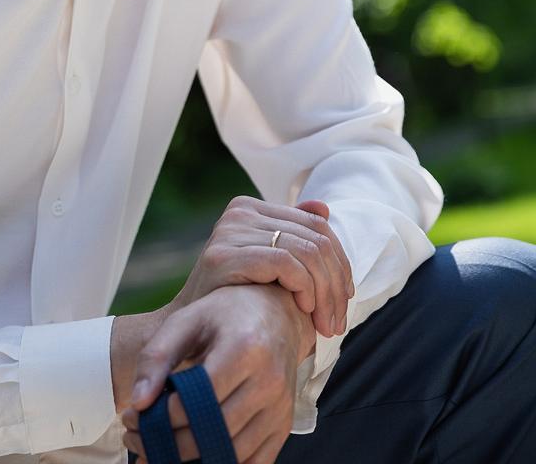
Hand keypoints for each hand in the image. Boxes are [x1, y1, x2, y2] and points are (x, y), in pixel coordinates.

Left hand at [121, 283, 314, 463]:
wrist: (277, 312)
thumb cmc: (228, 314)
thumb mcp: (187, 320)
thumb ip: (157, 356)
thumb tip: (138, 402)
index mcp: (245, 347)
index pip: (199, 400)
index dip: (163, 415)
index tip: (137, 417)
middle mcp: (270, 380)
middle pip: (214, 431)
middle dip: (169, 442)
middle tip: (141, 436)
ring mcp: (280, 406)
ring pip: (232, 453)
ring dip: (192, 458)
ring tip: (161, 445)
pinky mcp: (284, 424)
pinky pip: (253, 462)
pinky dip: (222, 462)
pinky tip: (196, 453)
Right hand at [168, 195, 353, 337]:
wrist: (189, 328)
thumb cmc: (232, 298)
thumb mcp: (266, 264)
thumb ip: (291, 236)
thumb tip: (323, 209)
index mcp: (252, 207)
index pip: (316, 224)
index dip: (340, 261)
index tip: (346, 297)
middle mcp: (240, 210)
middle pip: (315, 238)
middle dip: (336, 282)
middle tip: (338, 321)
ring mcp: (230, 230)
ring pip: (305, 252)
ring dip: (325, 292)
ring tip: (326, 324)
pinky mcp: (224, 255)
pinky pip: (285, 263)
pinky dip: (305, 287)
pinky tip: (305, 310)